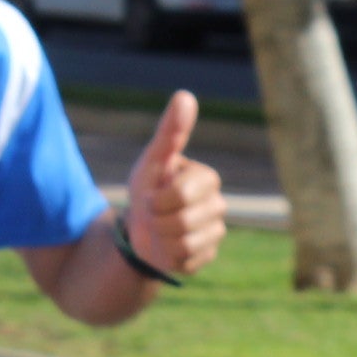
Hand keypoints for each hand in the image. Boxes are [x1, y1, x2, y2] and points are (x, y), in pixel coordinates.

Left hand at [122, 89, 222, 279]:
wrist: (138, 228)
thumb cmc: (147, 188)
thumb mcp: (152, 160)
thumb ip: (170, 131)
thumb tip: (185, 95)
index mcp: (207, 179)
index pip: (182, 194)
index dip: (156, 199)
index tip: (150, 194)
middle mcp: (217, 205)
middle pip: (182, 221)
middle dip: (156, 219)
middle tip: (153, 214)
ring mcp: (215, 233)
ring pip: (184, 243)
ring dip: (160, 238)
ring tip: (159, 229)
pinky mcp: (207, 256)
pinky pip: (186, 261)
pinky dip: (167, 256)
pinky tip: (166, 246)